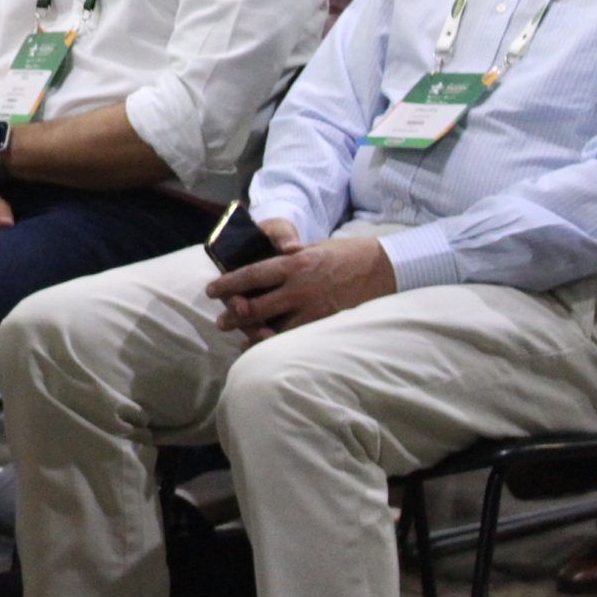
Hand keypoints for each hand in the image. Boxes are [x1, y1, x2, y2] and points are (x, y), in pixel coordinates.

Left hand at [207, 230, 388, 343]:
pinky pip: (298, 338)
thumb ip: (289, 261)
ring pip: (276, 328)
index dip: (229, 284)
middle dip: (235, 315)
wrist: (385, 267)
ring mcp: (315, 308)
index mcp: (294, 263)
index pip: (252, 275)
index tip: (211, 291)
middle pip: (258, 305)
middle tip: (221, 322)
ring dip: (254, 334)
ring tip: (241, 339)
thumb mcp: (313, 248)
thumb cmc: (347, 253)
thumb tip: (264, 272)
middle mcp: (301, 287)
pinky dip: (280, 343)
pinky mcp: (327, 323)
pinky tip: (270, 348)